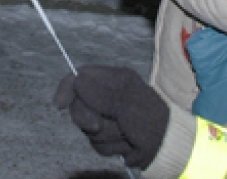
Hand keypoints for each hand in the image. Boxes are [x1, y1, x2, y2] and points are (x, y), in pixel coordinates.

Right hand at [54, 65, 169, 168]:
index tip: (60, 104)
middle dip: (88, 118)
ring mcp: (108, 117)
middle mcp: (108, 96)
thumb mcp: (126, 103)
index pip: (81, 77)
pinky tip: (126, 146)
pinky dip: (111, 148)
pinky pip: (96, 144)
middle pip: (79, 104)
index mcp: (114, 80)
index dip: (67, 88)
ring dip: (106, 135)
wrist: (167, 149)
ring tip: (125, 136)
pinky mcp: (110, 137)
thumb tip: (76, 80)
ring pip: (88, 128)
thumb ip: (99, 94)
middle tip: (99, 125)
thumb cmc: (150, 120)